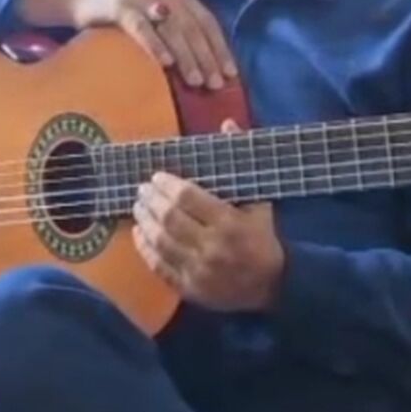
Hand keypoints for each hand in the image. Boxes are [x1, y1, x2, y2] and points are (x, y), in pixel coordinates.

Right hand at [67, 0, 237, 90]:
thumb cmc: (128, 15)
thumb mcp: (159, 18)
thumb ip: (180, 34)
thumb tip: (206, 69)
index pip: (208, 23)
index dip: (221, 49)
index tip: (231, 74)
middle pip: (194, 29)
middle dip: (208, 59)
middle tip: (216, 84)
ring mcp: (145, 0)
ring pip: (173, 30)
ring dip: (187, 57)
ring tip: (197, 81)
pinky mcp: (122, 7)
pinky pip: (142, 28)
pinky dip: (156, 46)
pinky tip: (166, 64)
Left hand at [132, 124, 286, 309]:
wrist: (272, 286)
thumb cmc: (263, 239)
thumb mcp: (260, 200)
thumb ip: (241, 162)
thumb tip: (227, 122)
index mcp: (230, 223)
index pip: (188, 198)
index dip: (168, 185)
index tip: (157, 176)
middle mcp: (212, 247)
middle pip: (170, 219)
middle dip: (151, 200)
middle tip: (141, 189)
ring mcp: (199, 271)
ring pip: (160, 242)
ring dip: (144, 221)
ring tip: (137, 206)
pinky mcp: (189, 288)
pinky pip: (159, 267)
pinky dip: (144, 249)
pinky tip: (139, 233)